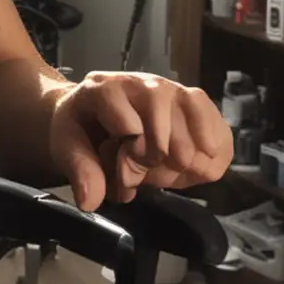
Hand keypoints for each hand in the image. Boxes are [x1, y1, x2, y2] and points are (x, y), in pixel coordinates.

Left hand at [48, 71, 231, 210]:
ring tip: (173, 169)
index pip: (128, 123)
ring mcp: (168, 88)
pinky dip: (215, 148)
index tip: (124, 174)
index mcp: (103, 89)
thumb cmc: (81, 130)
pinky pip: (215, 119)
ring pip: (194, 112)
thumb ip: (80, 171)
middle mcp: (139, 82)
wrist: (92, 113)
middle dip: (158, 155)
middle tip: (146, 173)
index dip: (131, 157)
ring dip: (188, 153)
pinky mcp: (190, 100)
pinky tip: (202, 164)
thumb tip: (91, 201)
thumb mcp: (67, 147)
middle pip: (163, 113)